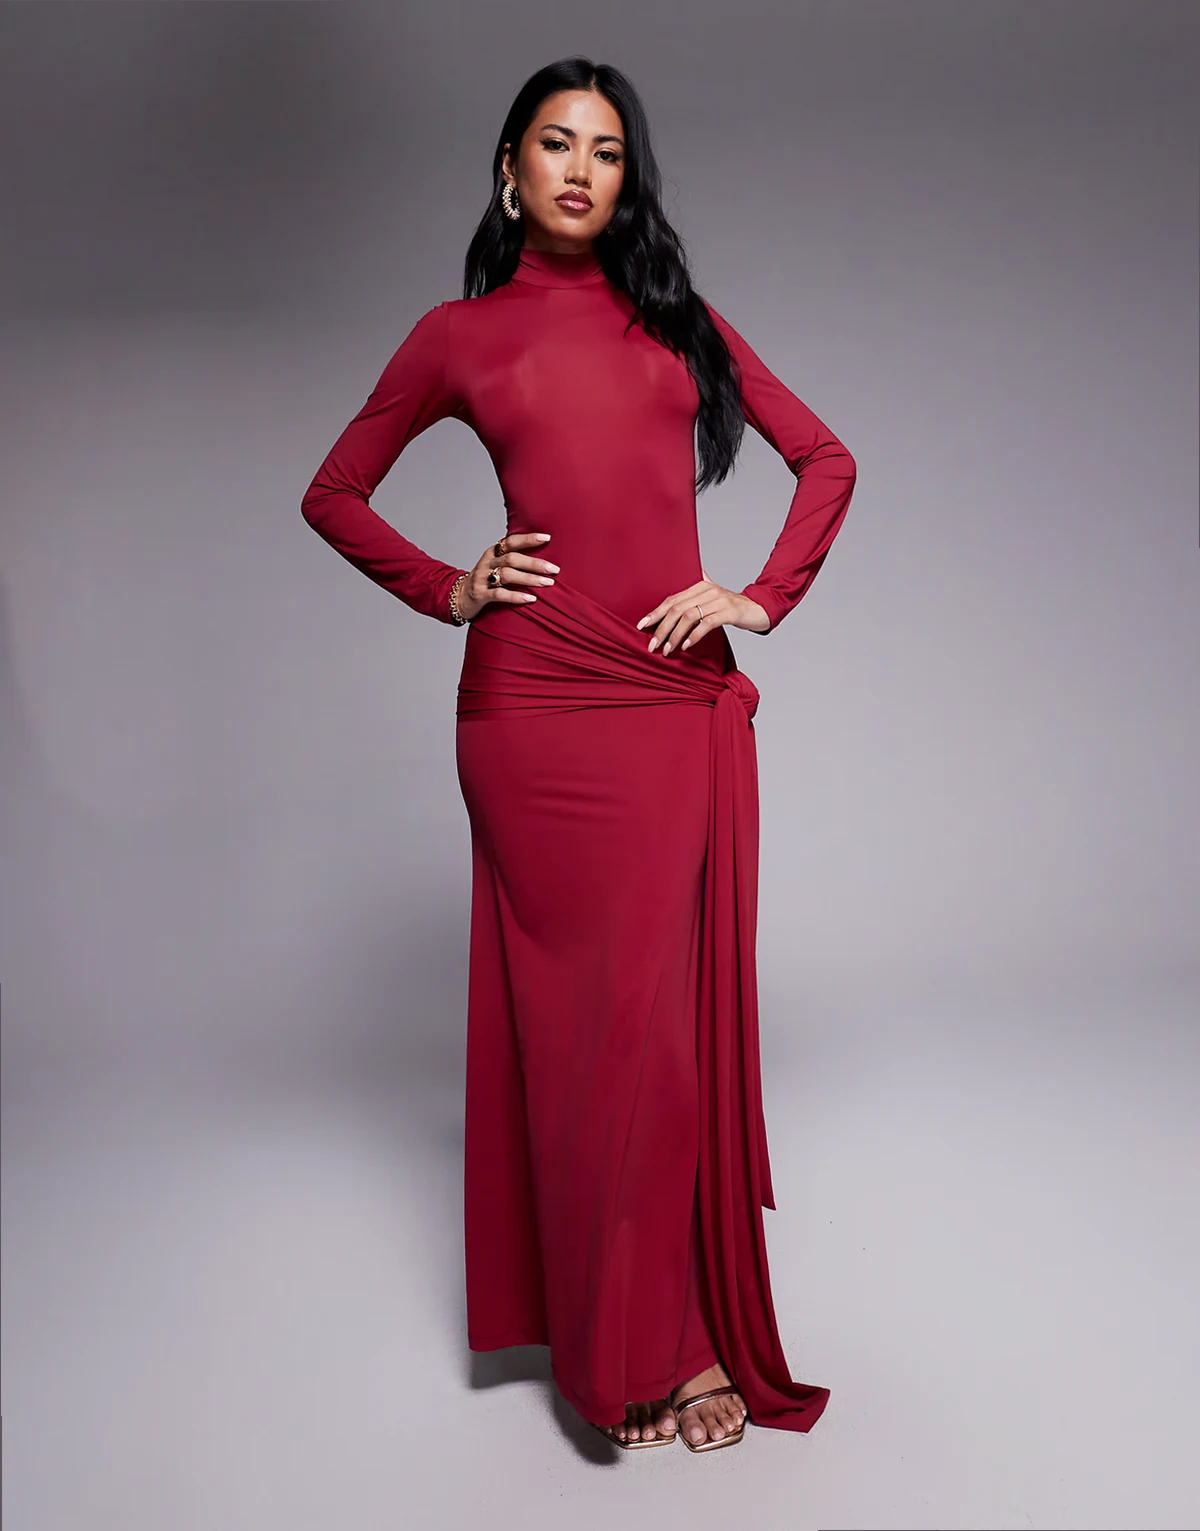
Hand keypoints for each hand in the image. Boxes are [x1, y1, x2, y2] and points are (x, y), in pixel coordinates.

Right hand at [456, 532, 558, 621]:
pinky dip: (516, 596)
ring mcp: (482, 578)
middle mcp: (487, 563)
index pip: (511, 541)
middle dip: (534, 563)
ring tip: (547, 583)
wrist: (460, 597)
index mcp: (493, 553)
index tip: (547, 538)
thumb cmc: (485, 580)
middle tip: (554, 569)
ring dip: (529, 578)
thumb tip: (543, 557)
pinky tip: (530, 598)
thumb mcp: (496, 565)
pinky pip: (499, 594)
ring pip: (507, 575)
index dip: (528, 539)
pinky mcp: (480, 595)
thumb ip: (513, 559)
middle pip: (512, 558)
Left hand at [635, 566, 768, 654]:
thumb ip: (695, 593)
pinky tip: (686, 646)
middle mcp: (707, 590)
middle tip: (652, 645)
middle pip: (677, 608)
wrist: (759, 608)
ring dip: (675, 635)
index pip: (672, 599)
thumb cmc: (732, 606)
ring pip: (689, 616)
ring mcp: (719, 600)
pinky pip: (707, 623)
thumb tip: (674, 595)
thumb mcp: (712, 597)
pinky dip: (694, 635)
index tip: (642, 626)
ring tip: (667, 650)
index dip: (656, 612)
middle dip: (662, 628)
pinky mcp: (729, 611)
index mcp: (699, 585)